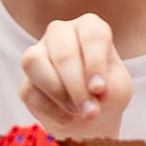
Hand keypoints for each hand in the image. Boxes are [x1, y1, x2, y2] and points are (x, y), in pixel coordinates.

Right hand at [18, 12, 132, 138]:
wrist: (91, 117)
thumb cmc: (107, 93)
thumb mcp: (119, 90)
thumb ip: (112, 88)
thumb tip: (97, 92)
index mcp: (89, 27)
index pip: (91, 34)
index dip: (95, 62)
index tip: (99, 89)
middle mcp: (61, 33)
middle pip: (63, 51)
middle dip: (77, 85)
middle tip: (90, 111)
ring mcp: (39, 53)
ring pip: (35, 62)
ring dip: (57, 92)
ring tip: (76, 111)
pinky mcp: (26, 81)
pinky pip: (29, 90)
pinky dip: (49, 109)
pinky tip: (66, 118)